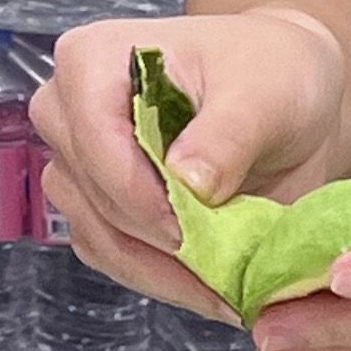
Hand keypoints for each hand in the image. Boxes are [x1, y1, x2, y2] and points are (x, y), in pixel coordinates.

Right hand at [32, 9, 350, 289]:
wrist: (282, 94)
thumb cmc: (268, 71)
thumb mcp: (264, 92)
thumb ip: (227, 135)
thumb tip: (189, 182)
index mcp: (93, 60)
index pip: (95, 137)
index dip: (140, 192)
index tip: (191, 231)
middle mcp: (67, 110)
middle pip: (93, 193)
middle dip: (158, 241)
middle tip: (224, 275)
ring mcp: (77, 163)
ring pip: (98, 235)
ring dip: (161, 272)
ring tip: (224, 290)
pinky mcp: (95, 207)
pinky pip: (112, 256)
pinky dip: (160, 279)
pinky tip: (209, 287)